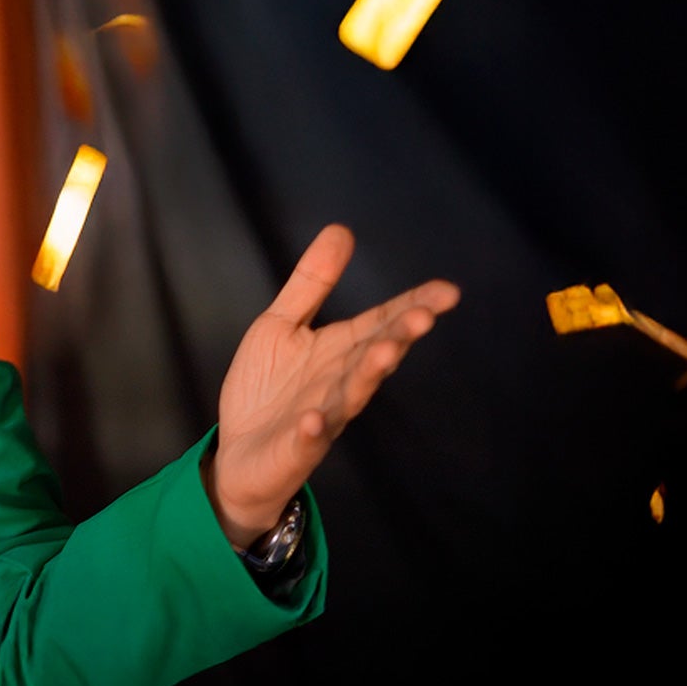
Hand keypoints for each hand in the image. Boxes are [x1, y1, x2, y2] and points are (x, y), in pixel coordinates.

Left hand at [207, 224, 458, 548]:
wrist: (238, 456)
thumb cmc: (266, 390)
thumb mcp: (282, 324)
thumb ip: (311, 282)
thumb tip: (342, 229)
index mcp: (340, 350)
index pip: (382, 322)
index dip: (413, 305)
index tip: (448, 290)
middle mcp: (340, 382)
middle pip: (375, 355)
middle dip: (397, 337)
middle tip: (422, 316)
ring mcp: (322, 416)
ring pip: (353, 395)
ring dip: (369, 375)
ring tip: (386, 354)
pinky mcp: (296, 447)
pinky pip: (308, 439)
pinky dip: (314, 430)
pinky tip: (315, 420)